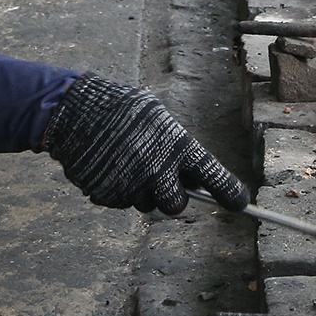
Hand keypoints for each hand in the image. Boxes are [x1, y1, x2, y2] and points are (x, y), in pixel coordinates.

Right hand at [41, 74, 249, 214]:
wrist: (73, 110)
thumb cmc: (121, 110)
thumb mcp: (158, 119)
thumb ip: (178, 147)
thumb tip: (199, 178)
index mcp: (177, 146)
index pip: (215, 177)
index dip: (231, 194)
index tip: (242, 204)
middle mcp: (158, 170)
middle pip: (175, 205)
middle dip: (171, 196)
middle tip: (160, 179)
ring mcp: (131, 186)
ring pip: (144, 203)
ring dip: (139, 189)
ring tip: (125, 160)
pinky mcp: (107, 196)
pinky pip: (120, 202)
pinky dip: (116, 188)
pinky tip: (108, 164)